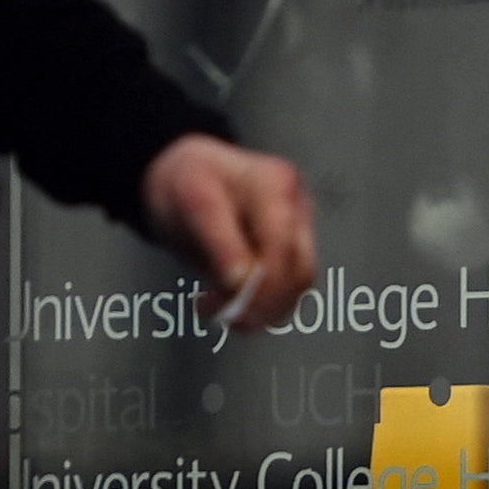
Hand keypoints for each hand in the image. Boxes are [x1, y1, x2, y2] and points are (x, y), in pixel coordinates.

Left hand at [139, 133, 315, 329]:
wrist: (188, 173)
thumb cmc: (188, 180)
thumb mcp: (194, 204)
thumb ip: (220, 244)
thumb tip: (240, 284)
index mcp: (276, 185)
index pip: (281, 248)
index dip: (261, 286)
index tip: (226, 308)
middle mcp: (297, 206)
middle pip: (299, 270)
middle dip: (263, 304)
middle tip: (223, 316)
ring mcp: (301, 227)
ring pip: (299, 284)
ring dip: (265, 310)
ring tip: (223, 311)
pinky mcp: (295, 247)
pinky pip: (291, 286)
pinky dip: (266, 304)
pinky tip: (235, 303)